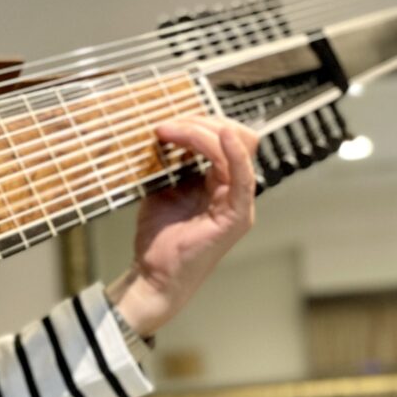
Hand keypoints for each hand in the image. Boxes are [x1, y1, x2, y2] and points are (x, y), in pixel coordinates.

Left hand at [106, 117, 259, 335]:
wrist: (153, 274)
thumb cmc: (158, 238)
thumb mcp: (162, 188)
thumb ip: (172, 161)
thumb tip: (166, 129)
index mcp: (219, 181)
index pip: (223, 137)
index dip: (198, 122)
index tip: (165, 123)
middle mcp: (233, 188)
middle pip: (235, 136)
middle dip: (200, 122)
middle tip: (167, 126)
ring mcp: (238, 202)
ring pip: (237, 148)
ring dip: (201, 132)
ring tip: (170, 132)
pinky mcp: (237, 216)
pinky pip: (244, 178)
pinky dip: (235, 154)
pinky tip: (223, 138)